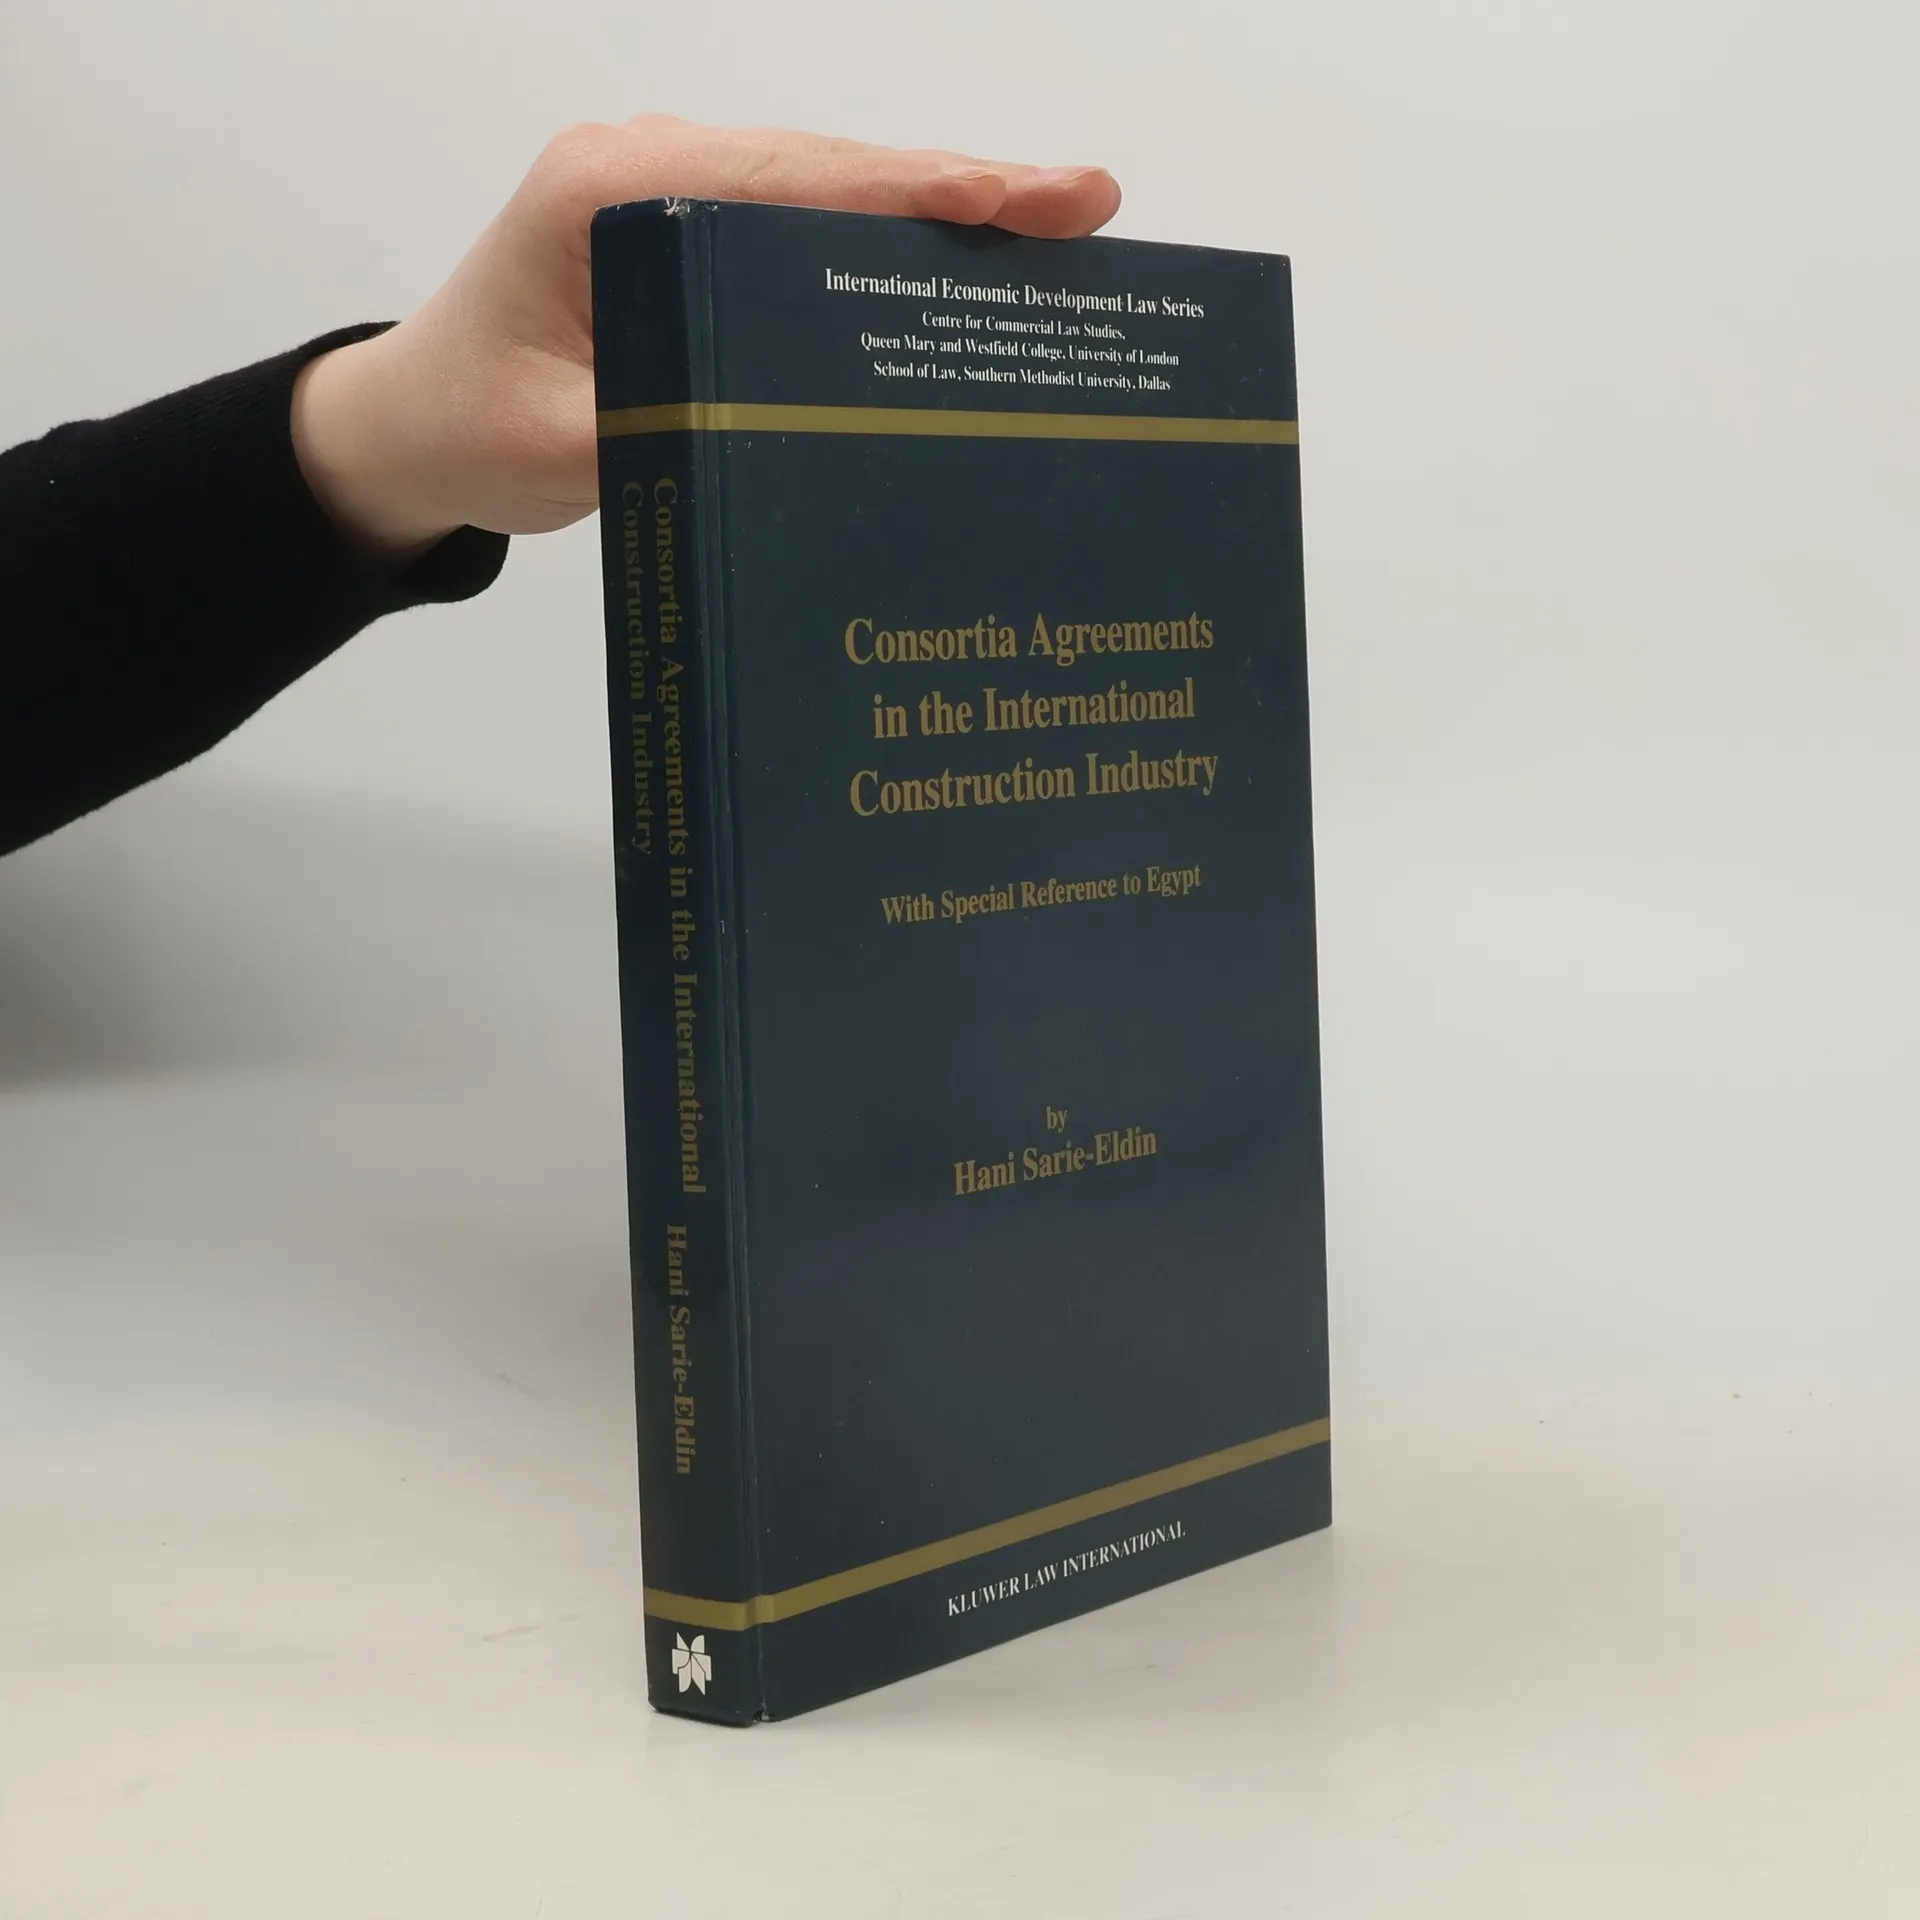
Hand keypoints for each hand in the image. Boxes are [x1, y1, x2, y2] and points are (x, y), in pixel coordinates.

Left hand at [290, 115, 1120, 554]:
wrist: (410, 423)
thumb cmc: (468, 429)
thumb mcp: (558, 450)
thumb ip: (664, 431)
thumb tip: (795, 434)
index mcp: (613, 194)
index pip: (798, 180)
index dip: (922, 191)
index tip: (1032, 201)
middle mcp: (652, 167)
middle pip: (834, 167)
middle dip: (964, 189)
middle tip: (1088, 209)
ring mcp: (674, 191)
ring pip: (830, 188)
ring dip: (939, 212)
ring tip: (1057, 234)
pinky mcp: (689, 231)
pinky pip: (804, 223)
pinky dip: (888, 241)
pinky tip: (965, 269)